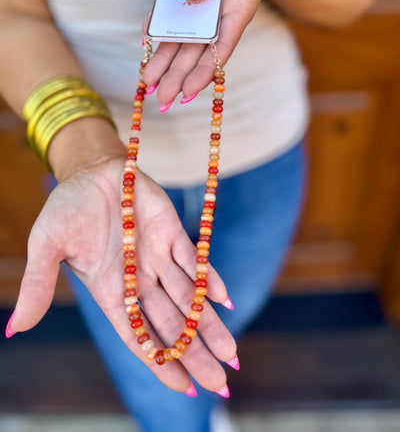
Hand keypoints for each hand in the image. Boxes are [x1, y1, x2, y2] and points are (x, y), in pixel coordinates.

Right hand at [8, 156, 235, 392]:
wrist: (91, 170)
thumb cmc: (66, 207)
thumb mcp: (47, 244)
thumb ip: (39, 284)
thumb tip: (15, 329)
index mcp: (110, 290)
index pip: (138, 334)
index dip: (160, 360)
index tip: (185, 387)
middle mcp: (139, 280)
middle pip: (171, 324)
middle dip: (194, 354)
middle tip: (220, 384)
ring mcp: (157, 256)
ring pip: (188, 297)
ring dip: (209, 325)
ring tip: (230, 354)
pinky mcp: (172, 231)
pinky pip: (194, 259)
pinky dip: (209, 279)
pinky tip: (225, 301)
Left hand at [143, 0, 278, 106]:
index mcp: (237, 13)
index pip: (221, 49)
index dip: (204, 72)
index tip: (187, 92)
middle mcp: (217, 17)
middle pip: (196, 52)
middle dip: (178, 76)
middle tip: (162, 99)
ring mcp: (200, 9)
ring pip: (180, 40)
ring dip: (164, 62)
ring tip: (148, 83)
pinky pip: (170, 17)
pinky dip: (157, 29)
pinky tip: (145, 44)